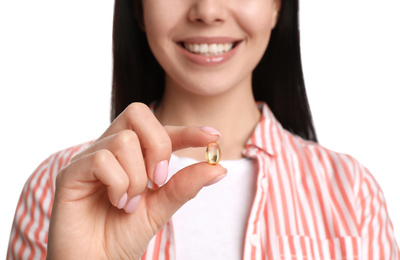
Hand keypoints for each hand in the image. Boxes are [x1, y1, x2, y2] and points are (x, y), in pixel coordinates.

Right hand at [47, 103, 225, 258]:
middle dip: (158, 146)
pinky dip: (118, 184)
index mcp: (132, 155)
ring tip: (130, 203)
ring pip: (124, 140)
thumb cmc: (124, 234)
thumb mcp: (161, 207)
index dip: (187, 130)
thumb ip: (185, 185)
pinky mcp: (71, 172)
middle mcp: (110, 149)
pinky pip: (102, 159)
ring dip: (136, 177)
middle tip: (159, 179)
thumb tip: (219, 168)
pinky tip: (116, 203)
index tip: (213, 136)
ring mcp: (89, 158)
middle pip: (138, 113)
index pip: (160, 130)